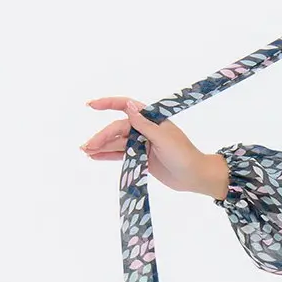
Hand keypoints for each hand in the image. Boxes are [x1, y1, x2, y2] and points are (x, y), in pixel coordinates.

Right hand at [80, 96, 209, 193]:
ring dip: (102, 147)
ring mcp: (142, 144)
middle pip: (118, 129)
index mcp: (151, 119)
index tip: (91, 105)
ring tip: (86, 152)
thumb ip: (144, 124)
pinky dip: (109, 156)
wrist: (195, 177)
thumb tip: (128, 105)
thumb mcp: (163, 138)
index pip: (126, 107)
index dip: (108, 104)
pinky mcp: (142, 158)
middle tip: (87, 147)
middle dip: (102, 136)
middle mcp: (145, 129)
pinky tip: (96, 157)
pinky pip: (122, 155)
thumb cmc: (184, 155)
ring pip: (117, 143)